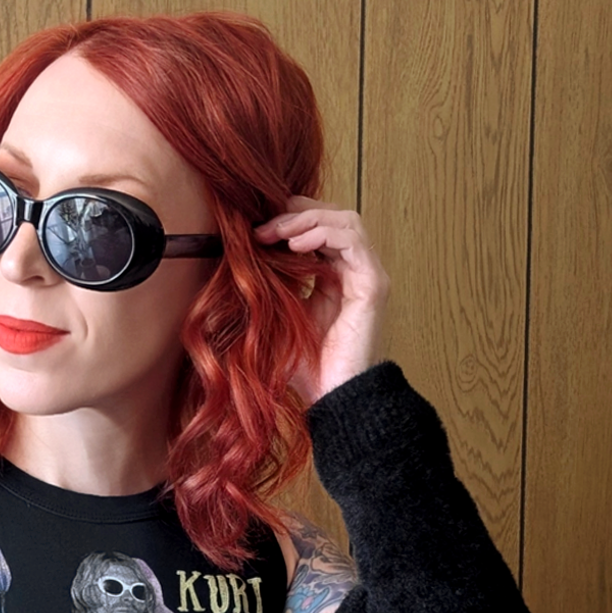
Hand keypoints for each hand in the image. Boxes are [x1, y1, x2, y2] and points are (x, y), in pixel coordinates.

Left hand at [252, 199, 389, 406]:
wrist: (330, 397)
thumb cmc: (305, 368)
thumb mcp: (279, 316)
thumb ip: (270, 286)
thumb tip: (239, 259)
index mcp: (334, 278)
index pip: (319, 229)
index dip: (290, 220)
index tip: (256, 230)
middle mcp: (354, 272)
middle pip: (333, 217)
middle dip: (296, 214)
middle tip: (263, 225)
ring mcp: (366, 276)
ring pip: (345, 221)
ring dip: (308, 219)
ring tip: (277, 232)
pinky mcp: (372, 284)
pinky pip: (353, 240)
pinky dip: (323, 233)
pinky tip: (296, 246)